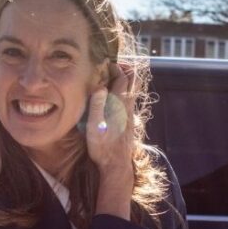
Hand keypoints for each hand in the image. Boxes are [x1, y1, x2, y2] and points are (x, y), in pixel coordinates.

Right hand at [87, 61, 135, 218]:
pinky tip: (112, 96)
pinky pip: (129, 100)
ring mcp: (130, 114)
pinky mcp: (129, 121)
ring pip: (132, 90)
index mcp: (120, 104)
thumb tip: (99, 86)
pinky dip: (123, 91)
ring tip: (111, 77)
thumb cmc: (103, 147)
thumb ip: (97, 105)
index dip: (114, 67)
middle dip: (125, 68)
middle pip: (133, 80)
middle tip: (112, 65)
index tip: (104, 63)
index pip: (122, 77)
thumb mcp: (94, 126)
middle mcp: (128, 106)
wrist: (116, 165)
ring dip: (124, 80)